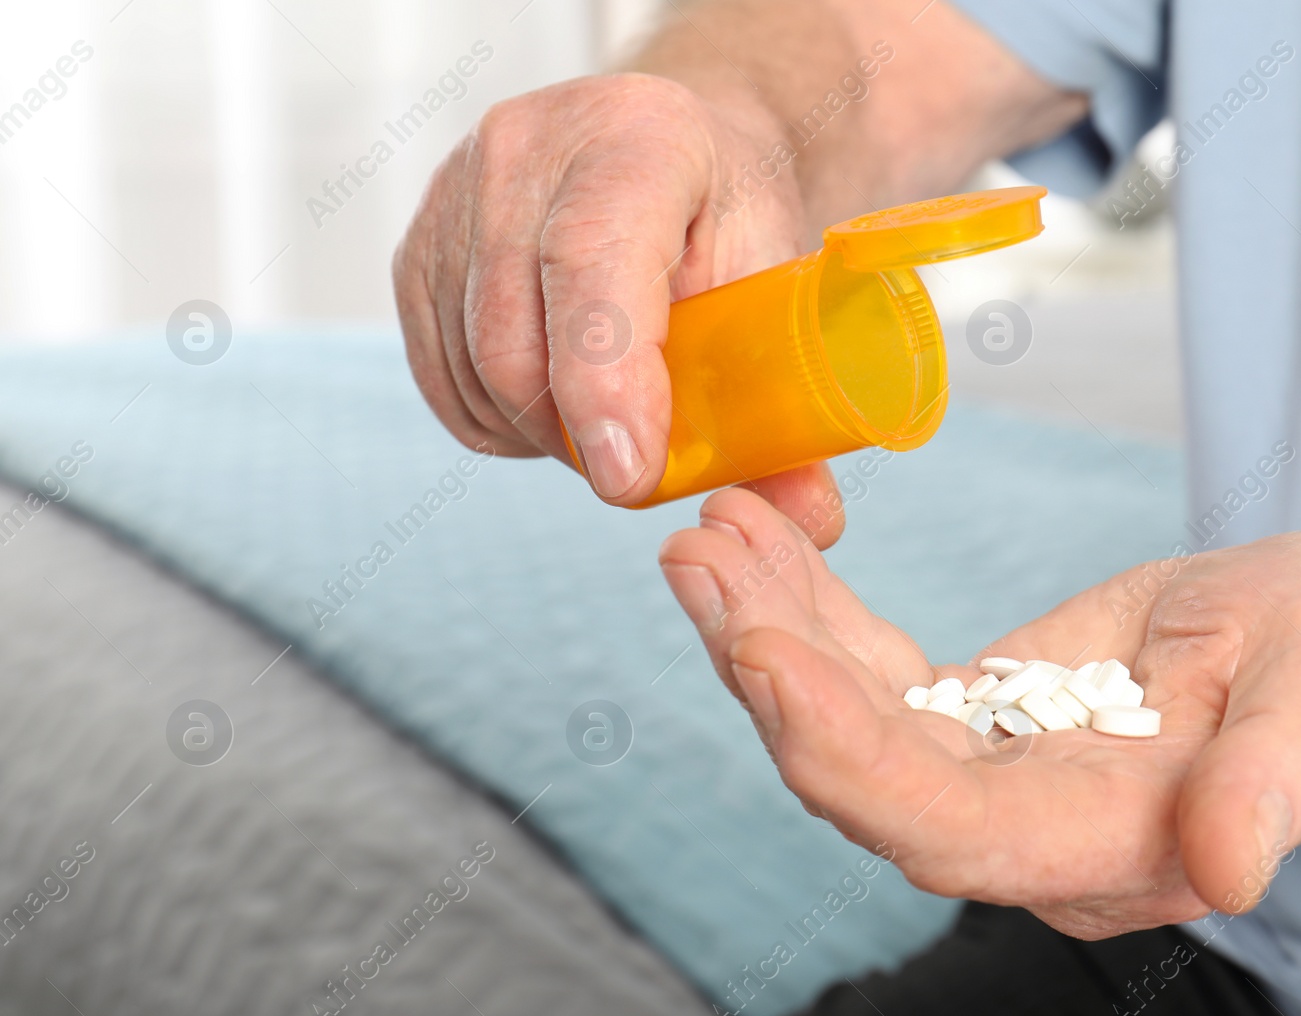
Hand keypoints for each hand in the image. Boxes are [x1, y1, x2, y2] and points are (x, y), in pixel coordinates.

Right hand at [393, 74, 845, 542]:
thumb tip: (809, 519)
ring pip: (474, 370)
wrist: (666, 153)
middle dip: (577, 436)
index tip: (629, 474)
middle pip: (517, 337)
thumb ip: (790, 405)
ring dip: (541, 434)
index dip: (603, 379)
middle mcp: (528, 149)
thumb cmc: (726, 220)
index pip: (590, 261)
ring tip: (608, 418)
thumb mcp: (778, 285)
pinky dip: (498, 421)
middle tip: (639, 466)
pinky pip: (441, 378)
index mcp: (638, 137)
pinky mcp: (417, 245)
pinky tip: (555, 404)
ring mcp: (456, 192)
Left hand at [658, 488, 1300, 936]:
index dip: (848, 757)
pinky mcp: (972, 722)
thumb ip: (1283, 782)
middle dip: (772, 675)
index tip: (763, 656)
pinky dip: (811, 611)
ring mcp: (989, 780)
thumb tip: (1229, 870)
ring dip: (769, 630)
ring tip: (706, 532)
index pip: (948, 831)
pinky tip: (761, 541)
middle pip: (865, 778)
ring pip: (848, 723)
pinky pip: (870, 676)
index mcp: (1109, 845)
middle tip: (699, 558)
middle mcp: (1026, 834)